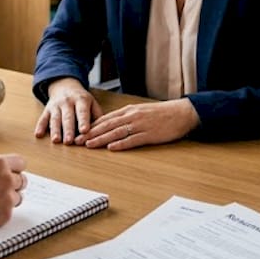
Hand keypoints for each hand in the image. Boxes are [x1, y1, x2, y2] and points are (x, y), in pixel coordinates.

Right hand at [0, 154, 26, 234]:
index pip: (20, 162)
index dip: (14, 168)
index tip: (9, 172)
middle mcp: (6, 178)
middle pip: (23, 180)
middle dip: (13, 184)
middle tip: (0, 189)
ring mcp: (7, 198)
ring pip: (18, 197)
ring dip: (7, 198)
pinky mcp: (6, 214)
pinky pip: (9, 211)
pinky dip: (0, 211)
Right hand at [34, 77, 102, 144]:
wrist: (64, 86)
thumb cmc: (81, 100)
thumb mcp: (92, 103)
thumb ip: (98, 116)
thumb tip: (103, 130)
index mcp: (81, 100)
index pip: (82, 111)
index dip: (83, 121)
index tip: (84, 131)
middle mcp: (67, 102)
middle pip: (67, 117)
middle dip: (68, 129)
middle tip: (69, 141)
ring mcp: (56, 105)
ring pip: (55, 119)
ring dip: (55, 130)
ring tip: (56, 140)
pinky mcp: (47, 109)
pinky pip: (43, 118)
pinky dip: (40, 126)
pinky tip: (38, 135)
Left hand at [82, 100, 199, 149]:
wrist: (182, 113)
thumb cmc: (162, 114)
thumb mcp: (141, 111)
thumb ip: (126, 117)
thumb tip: (111, 125)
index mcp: (129, 110)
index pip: (105, 119)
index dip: (91, 126)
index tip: (78, 132)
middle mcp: (132, 116)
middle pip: (107, 125)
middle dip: (90, 134)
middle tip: (77, 141)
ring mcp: (140, 125)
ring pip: (116, 132)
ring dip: (101, 139)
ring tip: (88, 145)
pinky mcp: (149, 134)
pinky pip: (132, 139)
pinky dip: (121, 144)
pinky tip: (111, 148)